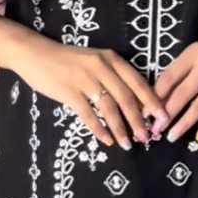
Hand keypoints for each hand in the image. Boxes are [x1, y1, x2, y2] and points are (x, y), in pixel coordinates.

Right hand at [13, 33, 169, 149]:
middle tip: (147, 138)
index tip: (163, 118)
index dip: (152, 102)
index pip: (138, 82)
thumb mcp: (95, 61)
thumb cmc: (67, 60)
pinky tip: (106, 140)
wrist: (35, 53)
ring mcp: (84, 79)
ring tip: (128, 144)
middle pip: (127, 98)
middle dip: (139, 121)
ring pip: (110, 108)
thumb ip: (113, 77)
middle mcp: (101, 67)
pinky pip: (88, 114)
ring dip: (121, 129)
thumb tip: (134, 103)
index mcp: (111, 58)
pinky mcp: (68, 91)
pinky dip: (99, 129)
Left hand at [154, 41, 197, 143]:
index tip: (146, 113)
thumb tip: (156, 103)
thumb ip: (178, 75)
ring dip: (183, 124)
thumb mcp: (195, 58)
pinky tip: (197, 137)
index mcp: (194, 53)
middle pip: (183, 93)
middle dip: (167, 114)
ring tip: (171, 136)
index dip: (156, 97)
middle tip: (156, 129)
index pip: (169, 77)